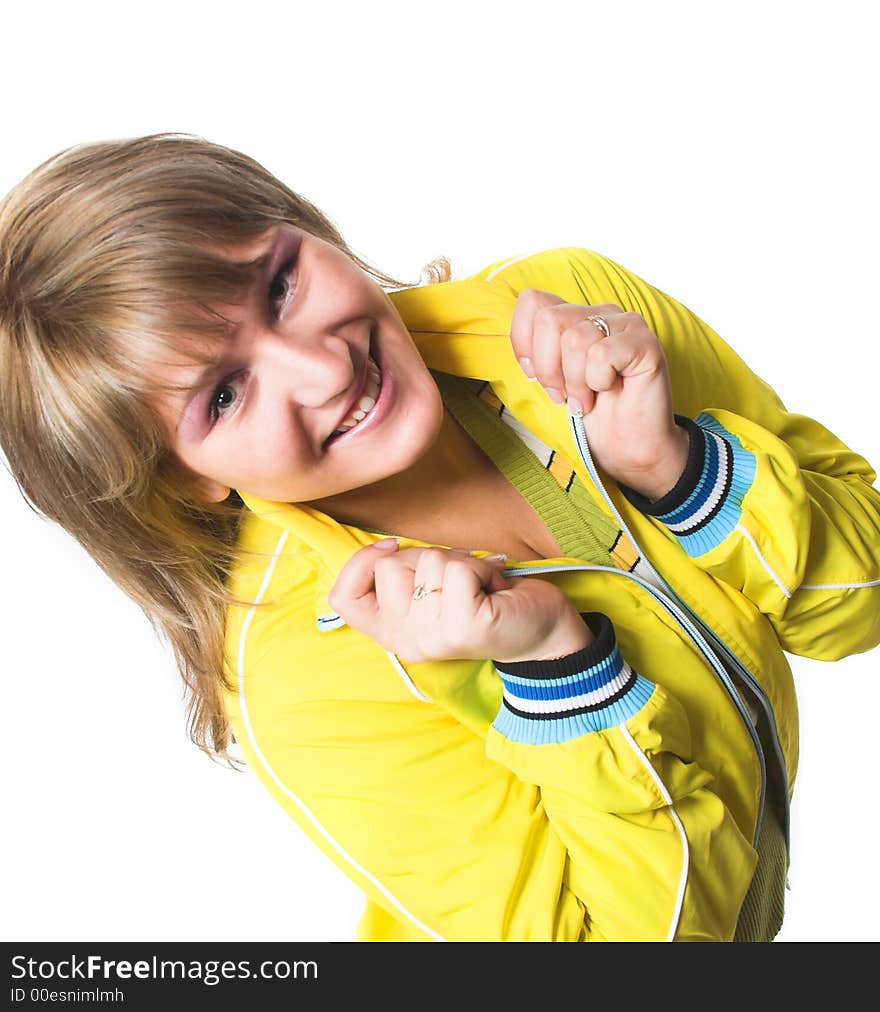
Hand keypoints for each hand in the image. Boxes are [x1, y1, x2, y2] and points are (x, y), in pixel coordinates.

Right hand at [328, 541, 593, 664]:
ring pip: (428, 561)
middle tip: (460, 579)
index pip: (343, 599)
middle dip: (429, 556)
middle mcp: (406, 641)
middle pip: (389, 565)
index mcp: (393, 633)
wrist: (542, 632)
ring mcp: (432, 636)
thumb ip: (405, 575)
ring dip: (463, 561)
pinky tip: (495, 588)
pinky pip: (458, 569)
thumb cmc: (487, 602)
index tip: (393, 548)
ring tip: (481, 585)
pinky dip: (483, 567)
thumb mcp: (433, 590)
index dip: (359, 562)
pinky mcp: (462, 626)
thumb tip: (388, 546)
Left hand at [510, 290, 689, 500]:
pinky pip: (602, 354)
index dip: (523, 342)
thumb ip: (535, 353)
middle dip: (548, 368)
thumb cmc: (590, 417)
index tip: (534, 376)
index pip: (533, 302)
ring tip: (586, 399)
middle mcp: (602, 313)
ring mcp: (627, 324)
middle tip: (563, 395)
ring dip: (575, 382)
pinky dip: (598, 381)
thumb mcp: (550, 381)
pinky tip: (610, 390)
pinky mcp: (645, 343)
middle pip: (550, 320)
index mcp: (576, 317)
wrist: (628, 449)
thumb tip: (517, 347)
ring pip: (575, 339)